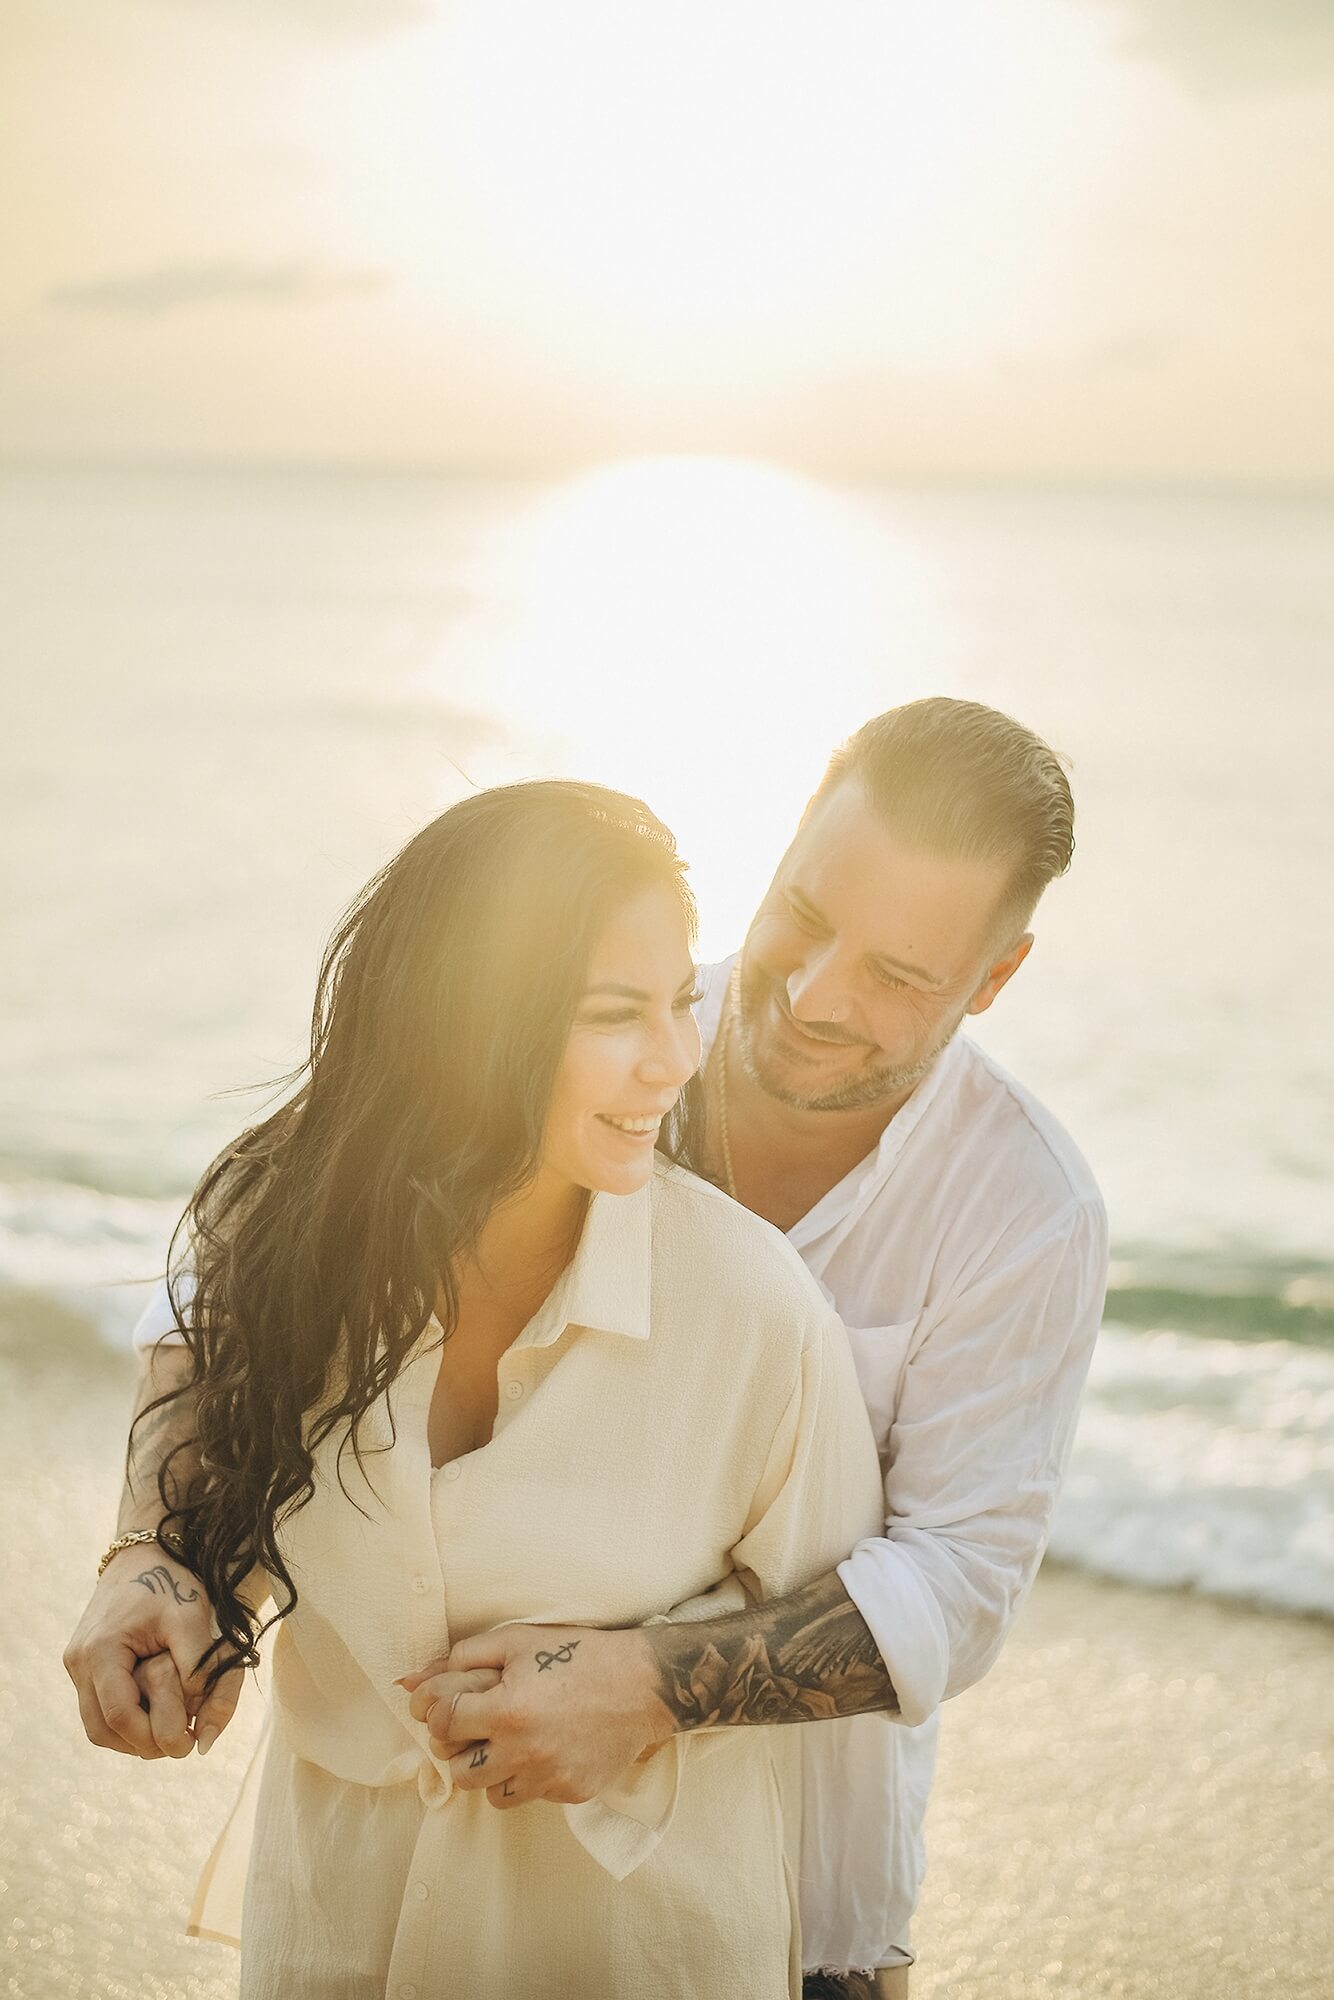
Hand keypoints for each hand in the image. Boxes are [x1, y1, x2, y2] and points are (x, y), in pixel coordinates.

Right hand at [62, 1546, 241, 1759]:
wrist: (147, 1548)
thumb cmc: (173, 1580)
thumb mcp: (193, 1621)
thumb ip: (203, 1675)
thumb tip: (207, 1737)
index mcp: (100, 1650)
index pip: (119, 1716)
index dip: (153, 1738)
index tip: (189, 1743)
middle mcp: (79, 1661)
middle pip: (101, 1730)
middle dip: (140, 1744)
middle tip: (180, 1744)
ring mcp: (76, 1663)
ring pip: (96, 1725)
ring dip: (130, 1737)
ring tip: (170, 1732)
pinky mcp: (83, 1663)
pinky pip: (97, 1707)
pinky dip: (124, 1719)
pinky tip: (154, 1713)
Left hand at [399, 1623, 671, 1810]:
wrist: (643, 1685)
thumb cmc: (579, 1654)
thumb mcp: (518, 1640)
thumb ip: (462, 1658)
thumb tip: (412, 1681)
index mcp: (506, 1711)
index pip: (442, 1724)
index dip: (437, 1711)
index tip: (447, 1703)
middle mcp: (523, 1753)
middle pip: (457, 1769)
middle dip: (458, 1745)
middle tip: (476, 1723)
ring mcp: (547, 1779)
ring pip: (488, 1792)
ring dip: (488, 1767)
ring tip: (506, 1740)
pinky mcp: (569, 1794)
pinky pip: (528, 1795)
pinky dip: (524, 1776)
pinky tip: (541, 1748)